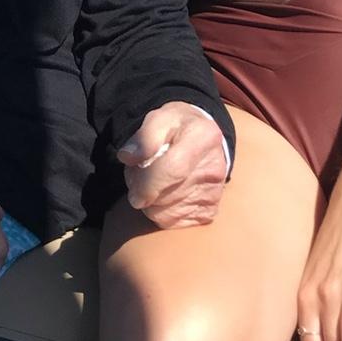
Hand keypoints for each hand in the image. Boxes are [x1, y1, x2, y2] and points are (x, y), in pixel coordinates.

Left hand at [116, 101, 227, 228]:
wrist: (205, 141)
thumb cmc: (178, 128)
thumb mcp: (161, 118)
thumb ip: (144, 136)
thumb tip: (127, 157)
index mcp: (202, 137)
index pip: (172, 169)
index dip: (147, 183)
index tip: (133, 192)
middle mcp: (214, 167)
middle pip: (166, 196)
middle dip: (143, 191)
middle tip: (140, 175)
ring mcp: (213, 193)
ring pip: (166, 213)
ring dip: (149, 203)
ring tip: (152, 183)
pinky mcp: (209, 212)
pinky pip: (174, 222)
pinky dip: (161, 212)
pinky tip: (163, 195)